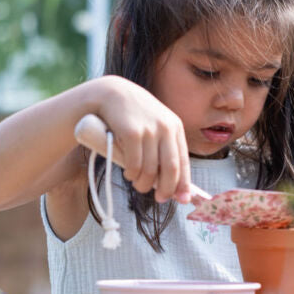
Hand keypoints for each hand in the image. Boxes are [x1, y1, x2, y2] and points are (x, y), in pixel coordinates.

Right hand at [92, 76, 190, 204]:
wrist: (109, 93)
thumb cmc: (134, 117)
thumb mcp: (155, 127)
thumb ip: (165, 149)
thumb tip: (176, 183)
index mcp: (175, 127)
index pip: (183, 161)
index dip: (183, 184)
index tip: (182, 200)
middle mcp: (165, 127)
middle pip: (170, 168)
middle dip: (166, 188)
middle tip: (159, 199)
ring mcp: (149, 129)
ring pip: (150, 169)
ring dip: (144, 183)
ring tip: (139, 184)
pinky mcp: (131, 132)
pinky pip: (134, 163)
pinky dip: (132, 174)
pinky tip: (129, 175)